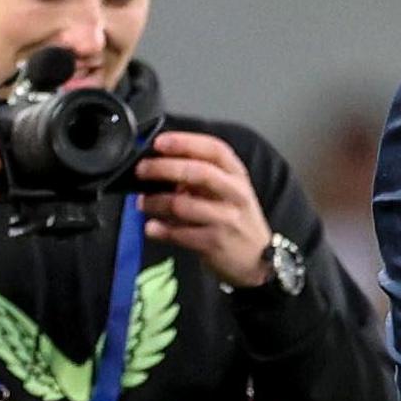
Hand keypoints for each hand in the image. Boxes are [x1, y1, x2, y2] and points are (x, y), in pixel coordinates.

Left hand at [136, 131, 273, 287]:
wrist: (259, 259)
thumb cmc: (237, 219)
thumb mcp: (229, 191)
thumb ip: (201, 176)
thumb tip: (163, 163)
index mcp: (237, 176)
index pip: (214, 150)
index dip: (185, 142)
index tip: (159, 142)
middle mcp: (235, 194)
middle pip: (198, 173)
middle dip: (164, 168)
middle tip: (142, 170)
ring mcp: (226, 219)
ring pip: (182, 204)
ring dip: (155, 202)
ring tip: (142, 202)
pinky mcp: (214, 243)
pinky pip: (178, 233)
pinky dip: (159, 230)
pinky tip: (151, 227)